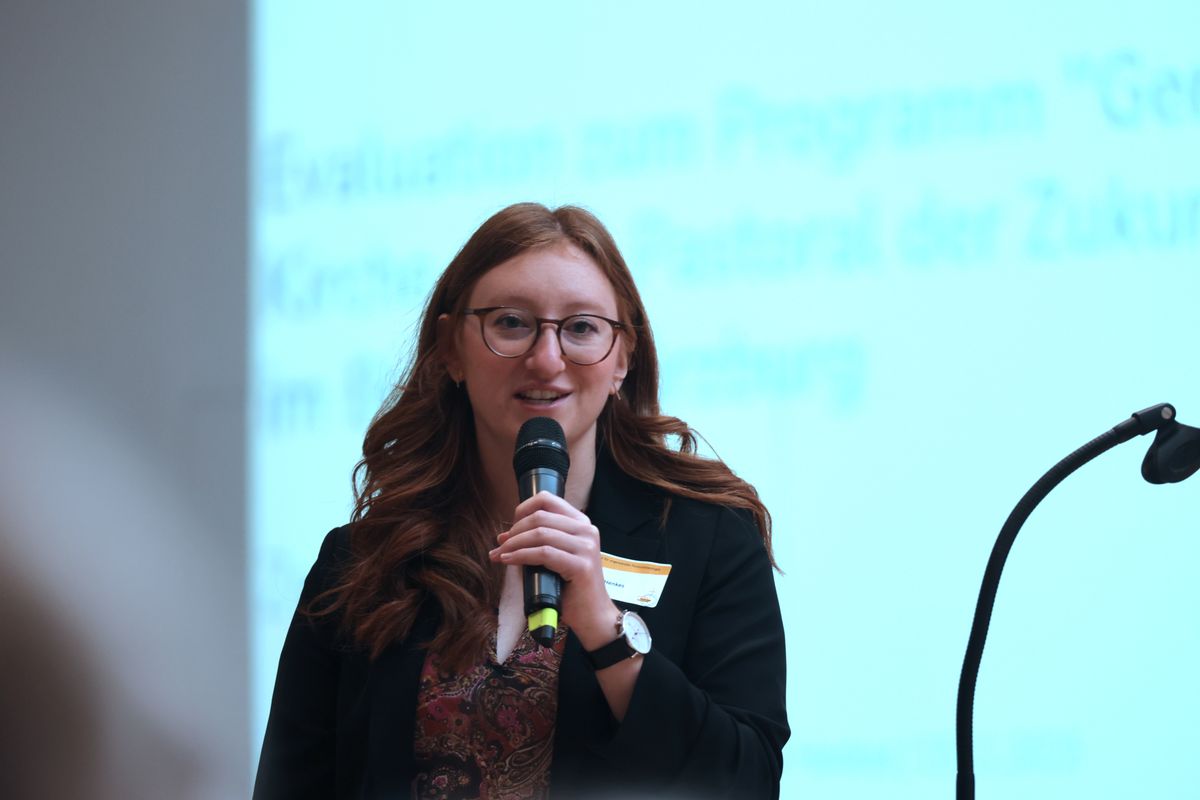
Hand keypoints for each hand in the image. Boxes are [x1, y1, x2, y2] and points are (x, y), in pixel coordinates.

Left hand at [489, 491, 618, 649]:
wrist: (592, 615)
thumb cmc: (570, 587)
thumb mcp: (555, 556)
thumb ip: (537, 542)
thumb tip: (503, 536)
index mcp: (581, 523)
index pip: (547, 500)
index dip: (523, 509)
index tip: (510, 527)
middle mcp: (587, 530)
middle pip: (540, 517)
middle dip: (514, 530)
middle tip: (501, 545)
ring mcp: (586, 547)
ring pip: (540, 534)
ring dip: (514, 544)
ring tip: (500, 555)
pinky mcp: (581, 566)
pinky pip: (543, 553)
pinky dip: (521, 555)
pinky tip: (509, 561)